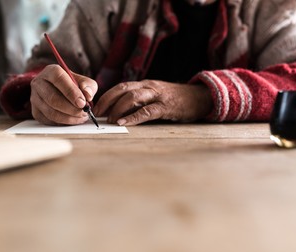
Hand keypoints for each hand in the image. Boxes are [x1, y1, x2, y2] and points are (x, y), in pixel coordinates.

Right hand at [30, 64, 97, 124]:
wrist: (59, 91)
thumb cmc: (72, 85)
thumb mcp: (83, 81)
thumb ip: (88, 86)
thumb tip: (88, 95)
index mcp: (50, 71)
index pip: (58, 78)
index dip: (71, 92)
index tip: (82, 102)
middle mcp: (39, 83)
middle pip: (53, 98)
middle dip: (71, 108)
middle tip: (84, 112)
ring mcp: (35, 98)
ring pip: (51, 112)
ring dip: (69, 118)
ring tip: (81, 117)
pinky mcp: (35, 112)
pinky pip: (49, 121)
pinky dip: (63, 123)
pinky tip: (73, 120)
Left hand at [93, 80, 212, 125]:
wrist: (199, 97)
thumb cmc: (174, 99)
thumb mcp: (154, 96)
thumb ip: (139, 101)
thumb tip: (118, 112)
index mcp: (144, 84)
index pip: (120, 87)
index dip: (106, 96)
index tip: (96, 108)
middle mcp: (148, 87)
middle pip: (122, 90)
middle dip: (107, 102)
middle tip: (98, 115)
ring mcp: (157, 95)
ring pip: (132, 97)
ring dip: (117, 109)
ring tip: (109, 120)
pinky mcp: (166, 106)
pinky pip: (147, 111)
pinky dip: (133, 117)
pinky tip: (124, 122)